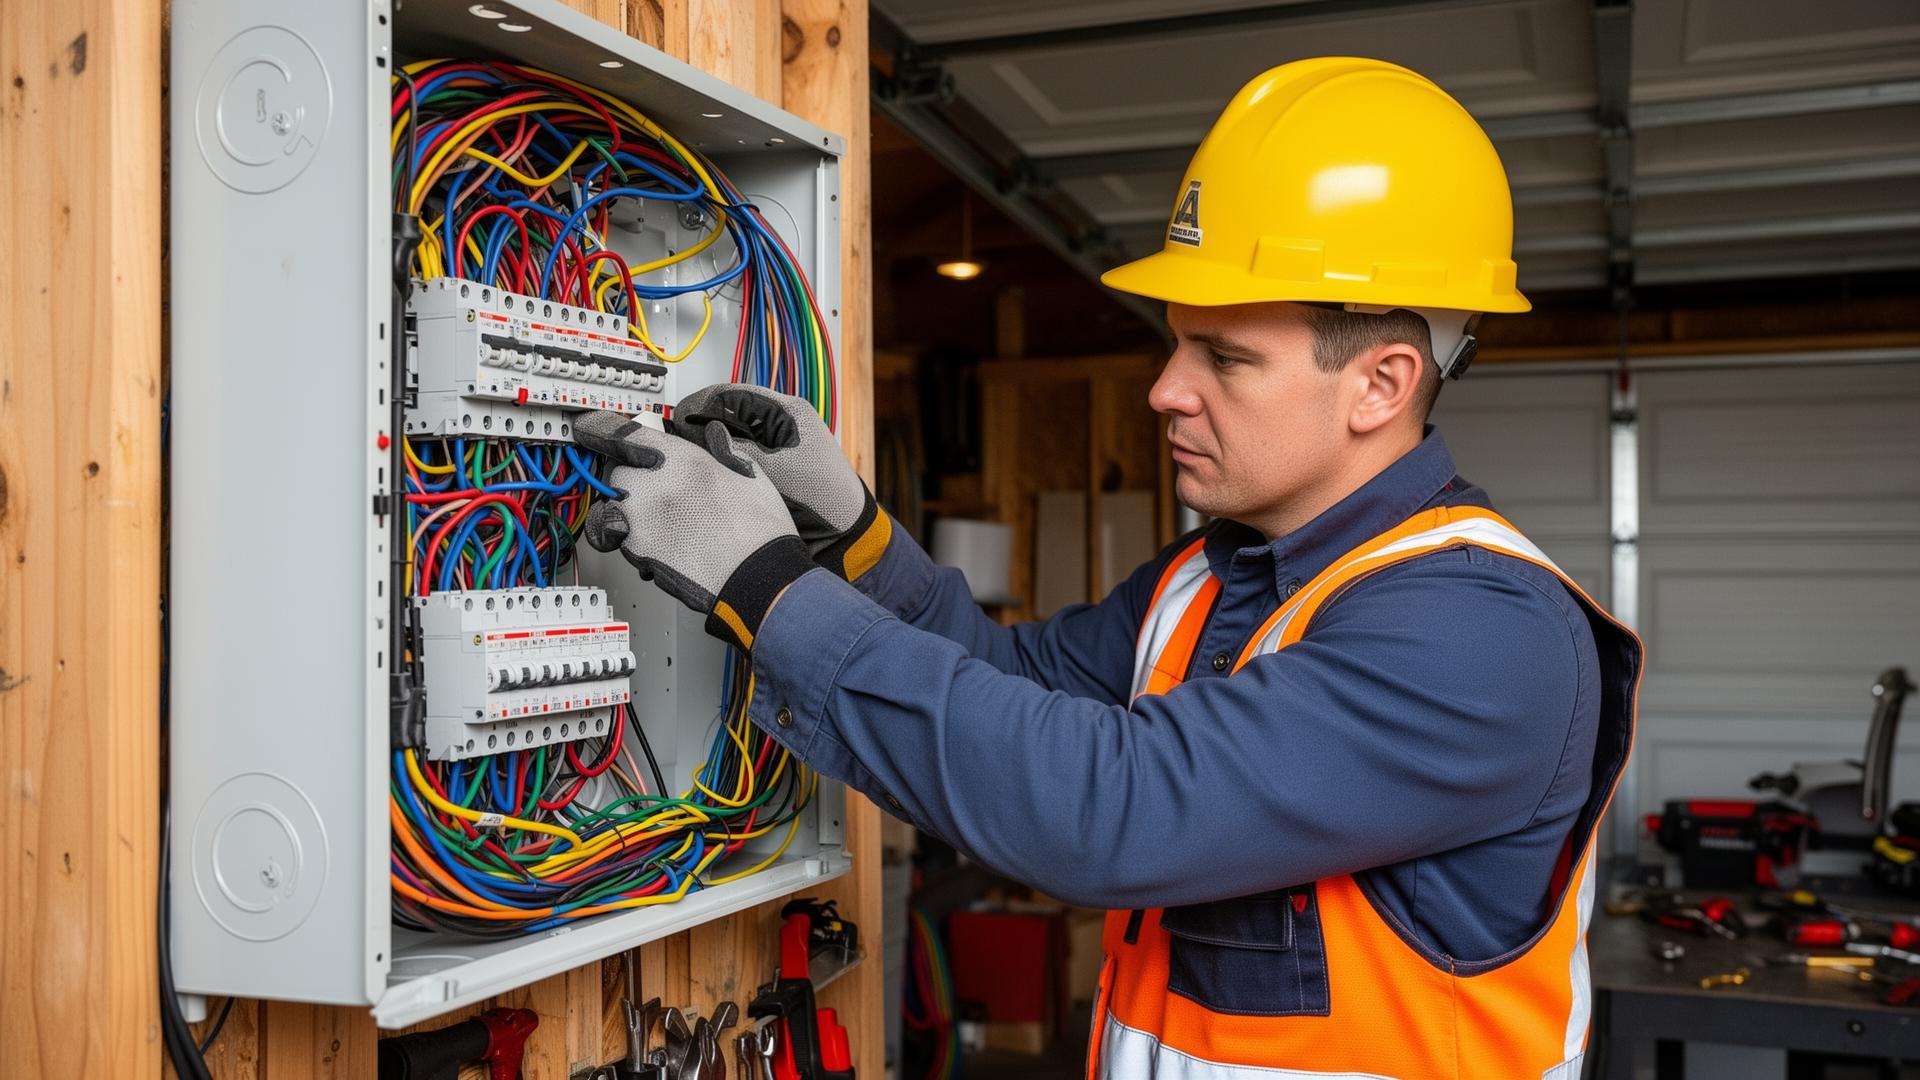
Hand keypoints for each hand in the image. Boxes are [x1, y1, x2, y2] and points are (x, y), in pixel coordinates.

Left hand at [573, 411, 814, 652]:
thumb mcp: (750, 475)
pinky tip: (664, 546)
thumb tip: (716, 437)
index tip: (588, 428)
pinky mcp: (639, 552)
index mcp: (681, 460)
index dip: (599, 429)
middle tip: (655, 492)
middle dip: (629, 482)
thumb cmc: (758, 532)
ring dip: (627, 514)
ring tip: (662, 525)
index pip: (622, 434)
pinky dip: (635, 543)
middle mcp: (654, 486)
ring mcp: (642, 521)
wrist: (758, 578)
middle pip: (615, 475)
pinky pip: (622, 542)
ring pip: (612, 510)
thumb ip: (725, 452)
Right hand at [672, 384, 891, 581]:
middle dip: (702, 426)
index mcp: (788, 412)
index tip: (680, 418)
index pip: (734, 393)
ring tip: (689, 457)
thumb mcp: (778, 469)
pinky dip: (719, 463)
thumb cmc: (827, 498)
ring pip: (728, 437)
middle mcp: (778, 425)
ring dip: (709, 445)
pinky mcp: (766, 469)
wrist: (842, 534)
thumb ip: (739, 450)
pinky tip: (706, 472)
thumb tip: (703, 435)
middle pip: (728, 414)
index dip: (703, 403)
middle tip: (678, 440)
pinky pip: (734, 459)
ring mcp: (771, 447)